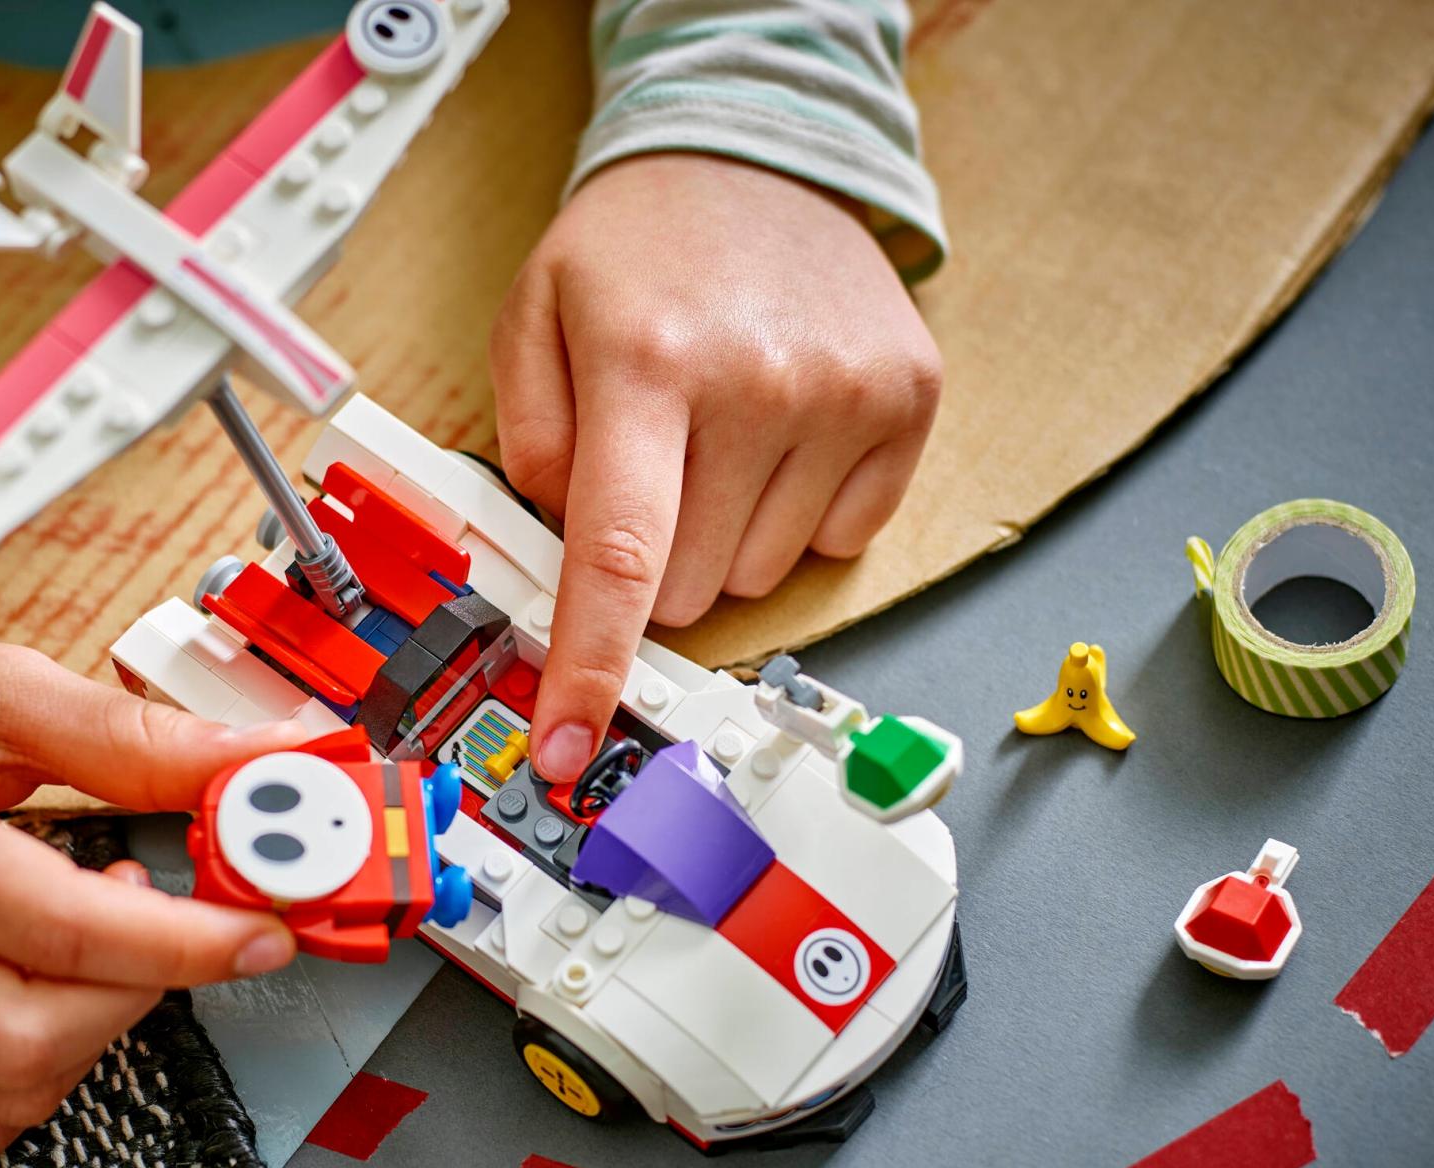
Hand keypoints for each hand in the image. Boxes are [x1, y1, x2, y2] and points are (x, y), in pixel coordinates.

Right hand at [0, 549, 302, 1157]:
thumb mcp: (4, 688)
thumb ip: (134, 738)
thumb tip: (263, 768)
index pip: (59, 929)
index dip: (184, 943)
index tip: (264, 932)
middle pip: (25, 1038)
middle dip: (139, 994)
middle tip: (163, 920)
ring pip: (3, 1092)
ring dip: (93, 1030)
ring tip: (89, 936)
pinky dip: (35, 1072)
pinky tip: (38, 987)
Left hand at [489, 154, 942, 779]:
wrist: (758, 154)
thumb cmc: (638, 249)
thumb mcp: (534, 318)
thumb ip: (525, 446)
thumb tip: (560, 557)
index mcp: (648, 361)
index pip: (620, 555)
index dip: (591, 667)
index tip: (570, 746)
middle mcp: (761, 384)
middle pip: (687, 591)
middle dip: (652, 560)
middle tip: (651, 466)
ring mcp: (847, 396)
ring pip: (757, 577)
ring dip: (723, 534)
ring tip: (717, 432)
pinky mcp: (908, 404)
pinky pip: (835, 543)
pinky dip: (793, 512)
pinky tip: (778, 433)